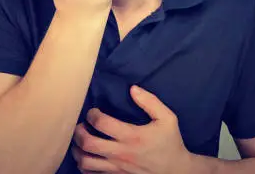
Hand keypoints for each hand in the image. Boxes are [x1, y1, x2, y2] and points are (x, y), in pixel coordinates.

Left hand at [71, 86, 191, 173]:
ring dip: (78, 150)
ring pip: (85, 162)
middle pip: (88, 144)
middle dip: (79, 132)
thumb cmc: (170, 143)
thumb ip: (150, 102)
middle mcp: (121, 153)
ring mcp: (117, 168)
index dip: (92, 114)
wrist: (176, 172)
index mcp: (132, 136)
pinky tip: (88, 157)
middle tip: (81, 125)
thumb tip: (133, 88)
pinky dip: (84, 166)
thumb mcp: (167, 119)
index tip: (93, 111)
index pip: (102, 123)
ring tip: (80, 141)